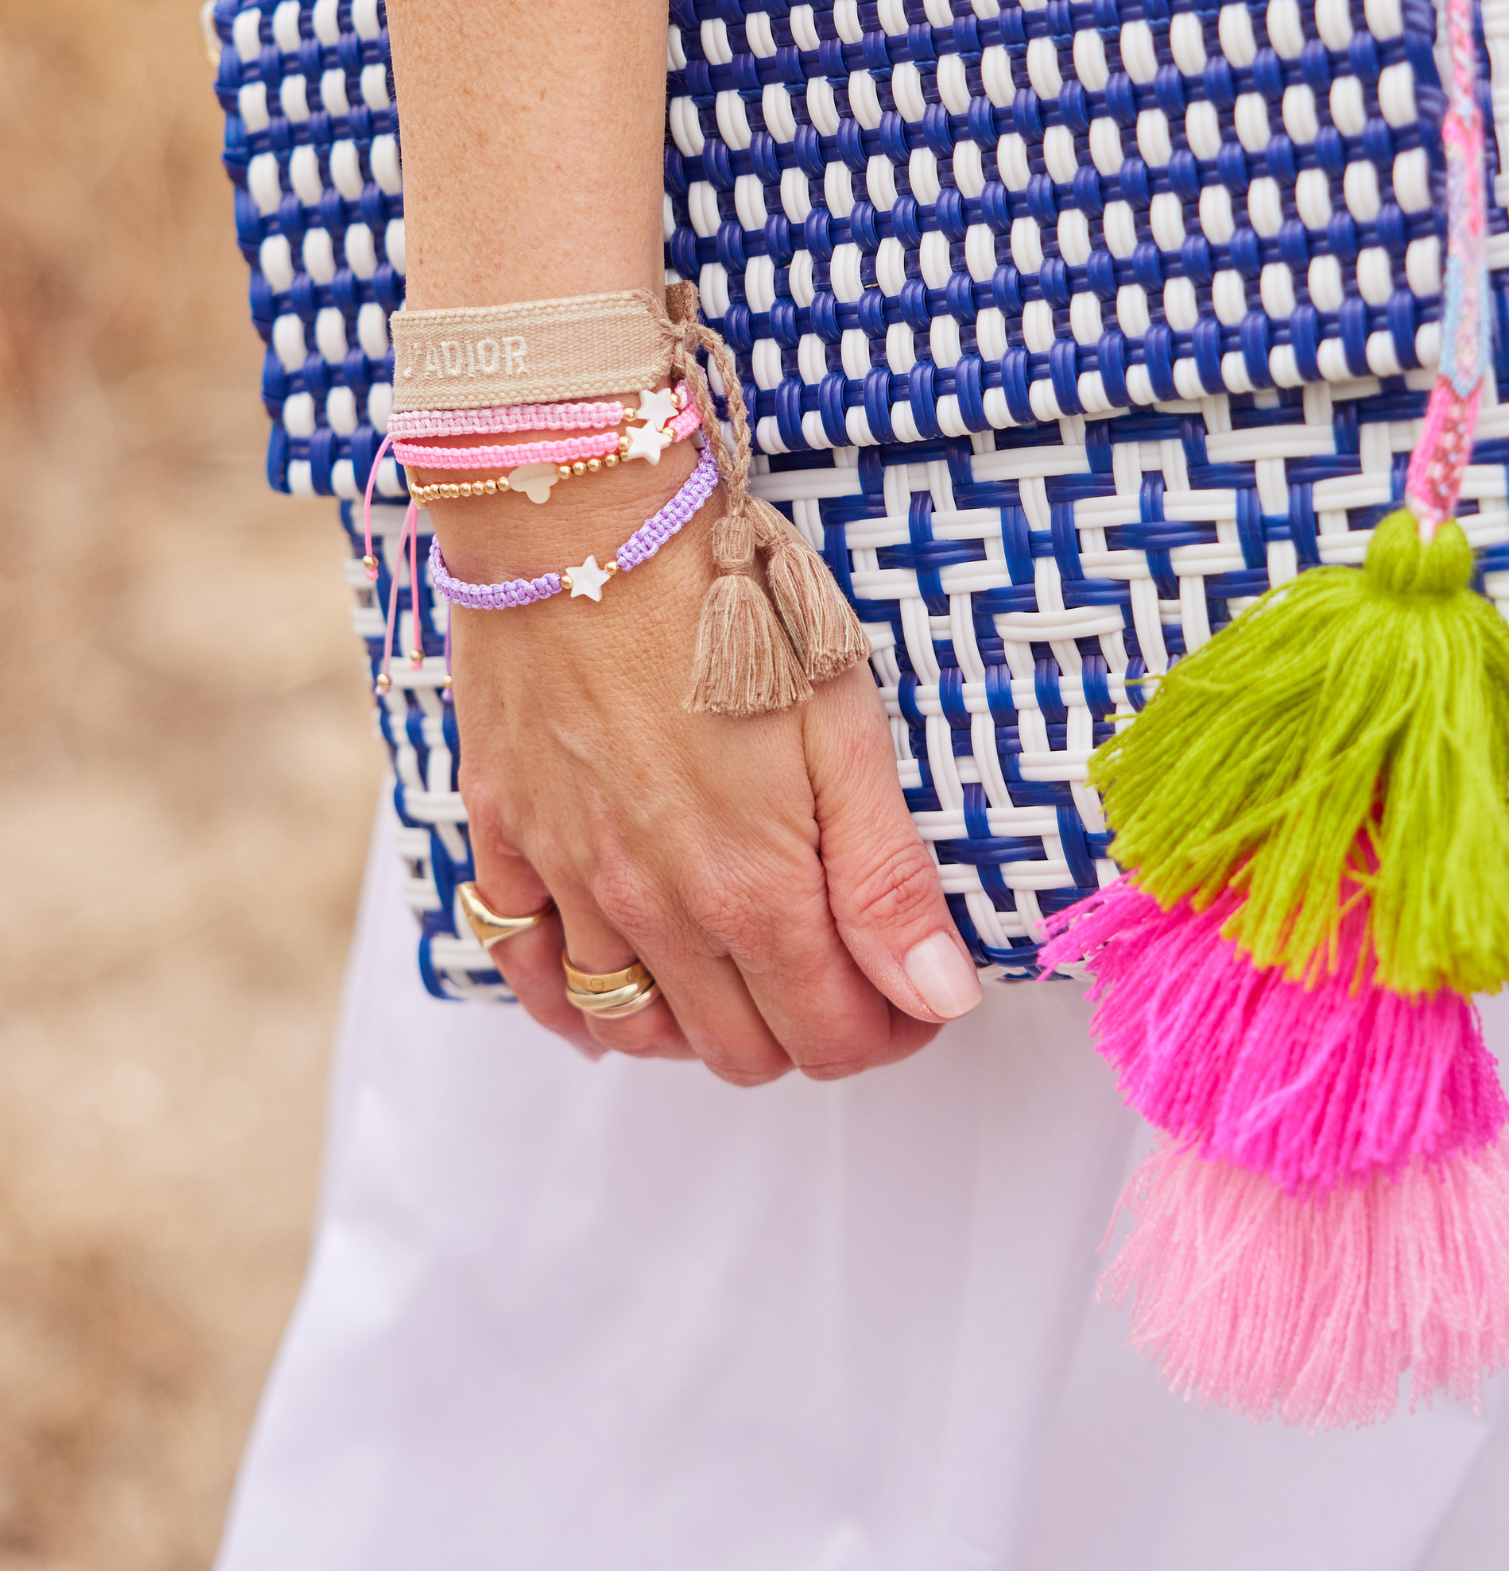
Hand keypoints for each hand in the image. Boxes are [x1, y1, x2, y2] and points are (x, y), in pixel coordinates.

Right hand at [437, 459, 982, 1078]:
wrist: (584, 519)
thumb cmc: (729, 599)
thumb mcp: (844, 725)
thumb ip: (885, 878)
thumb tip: (940, 999)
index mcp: (751, 890)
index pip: (834, 1038)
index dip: (895, 1030)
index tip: (920, 991)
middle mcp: (653, 911)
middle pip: (743, 1051)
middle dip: (813, 1032)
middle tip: (849, 969)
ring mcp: (567, 880)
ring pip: (635, 1029)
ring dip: (702, 1026)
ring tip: (746, 967)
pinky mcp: (506, 833)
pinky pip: (524, 966)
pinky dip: (571, 998)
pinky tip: (612, 976)